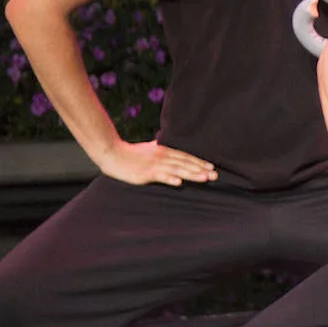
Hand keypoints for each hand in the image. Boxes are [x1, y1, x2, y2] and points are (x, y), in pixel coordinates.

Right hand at [96, 139, 215, 186]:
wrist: (112, 153)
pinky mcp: (145, 173)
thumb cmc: (129, 152)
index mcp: (163, 151)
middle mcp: (162, 156)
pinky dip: (169, 178)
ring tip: (204, 178)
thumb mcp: (148, 148)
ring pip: (177, 169)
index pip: (185, 157)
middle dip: (201, 169)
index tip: (211, 166)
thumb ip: (158, 147)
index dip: (199, 162)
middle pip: (185, 163)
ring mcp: (154, 165)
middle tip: (216, 175)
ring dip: (191, 174)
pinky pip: (159, 176)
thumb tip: (165, 144)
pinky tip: (179, 182)